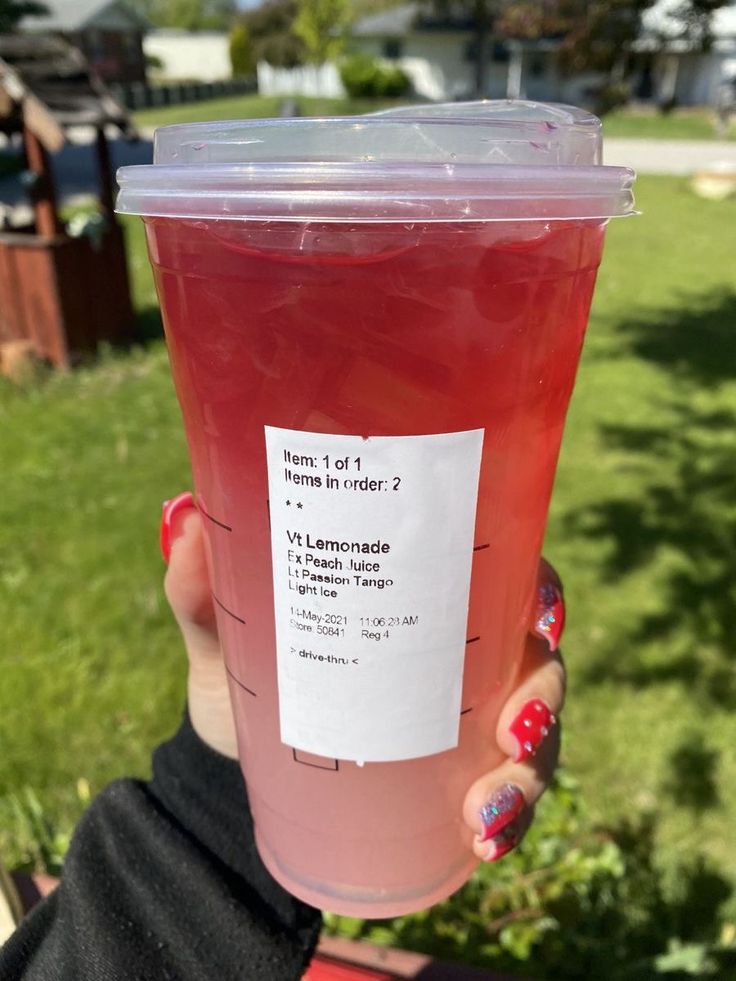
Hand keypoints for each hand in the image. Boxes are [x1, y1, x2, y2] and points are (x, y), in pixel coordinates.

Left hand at [161, 494, 564, 862]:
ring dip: (530, 768)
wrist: (235, 771)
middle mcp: (457, 651)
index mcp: (420, 595)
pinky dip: (509, 819)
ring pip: (533, 731)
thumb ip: (202, 593)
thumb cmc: (245, 680)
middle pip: (535, 655)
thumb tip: (182, 523)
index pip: (505, 573)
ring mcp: (463, 718)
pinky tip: (484, 842)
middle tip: (512, 726)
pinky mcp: (455, 778)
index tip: (538, 616)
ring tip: (487, 805)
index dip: (540, 590)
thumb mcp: (224, 640)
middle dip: (542, 690)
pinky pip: (506, 794)